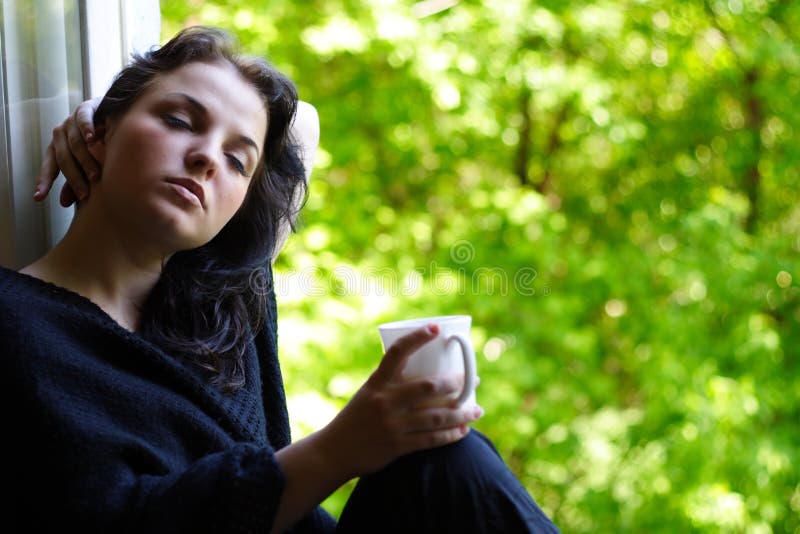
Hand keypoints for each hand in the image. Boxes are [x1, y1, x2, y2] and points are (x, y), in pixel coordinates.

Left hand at [34, 97, 101, 205]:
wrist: (115, 115)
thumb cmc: (100, 143)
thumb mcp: (87, 165)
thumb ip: (76, 181)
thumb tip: (64, 203)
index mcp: (58, 148)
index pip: (49, 167)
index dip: (44, 182)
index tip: (39, 197)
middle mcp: (61, 134)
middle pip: (63, 158)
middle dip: (74, 178)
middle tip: (84, 194)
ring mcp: (71, 121)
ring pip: (74, 143)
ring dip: (85, 161)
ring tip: (95, 176)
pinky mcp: (85, 108)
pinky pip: (83, 120)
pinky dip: (87, 129)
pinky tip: (92, 139)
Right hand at [318, 324, 483, 477]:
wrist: (334, 451)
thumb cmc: (357, 417)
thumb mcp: (369, 393)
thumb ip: (392, 384)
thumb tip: (429, 374)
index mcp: (377, 382)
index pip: (398, 353)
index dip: (417, 338)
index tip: (436, 329)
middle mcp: (384, 401)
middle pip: (427, 386)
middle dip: (455, 383)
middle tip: (471, 381)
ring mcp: (391, 424)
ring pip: (436, 416)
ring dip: (462, 413)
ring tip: (477, 410)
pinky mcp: (396, 446)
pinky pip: (431, 439)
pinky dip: (451, 435)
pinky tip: (463, 431)